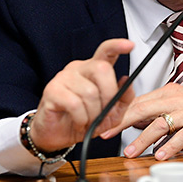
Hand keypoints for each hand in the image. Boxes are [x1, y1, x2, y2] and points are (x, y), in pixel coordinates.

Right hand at [28, 38, 134, 152]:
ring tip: (88, 121)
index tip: (130, 45)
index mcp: (94, 70)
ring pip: (89, 91)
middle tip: (105, 112)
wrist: (57, 136)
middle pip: (102, 69)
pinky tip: (78, 122)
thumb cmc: (83, 121)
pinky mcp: (52, 90)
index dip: (117, 46)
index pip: (106, 51)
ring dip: (94, 114)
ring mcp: (64, 77)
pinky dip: (81, 118)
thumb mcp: (111, 114)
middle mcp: (78, 69)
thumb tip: (127, 84)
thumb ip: (123, 99)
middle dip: (109, 95)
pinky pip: (75, 104)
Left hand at [101, 84, 182, 160]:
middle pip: (143, 109)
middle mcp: (176, 99)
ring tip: (130, 152)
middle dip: (122, 123)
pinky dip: (171, 146)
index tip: (105, 123)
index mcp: (169, 92)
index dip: (120, 113)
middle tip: (107, 134)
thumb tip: (136, 120)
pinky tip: (161, 156)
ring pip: (160, 124)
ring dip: (142, 139)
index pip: (139, 101)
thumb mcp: (180, 102)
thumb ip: (159, 110)